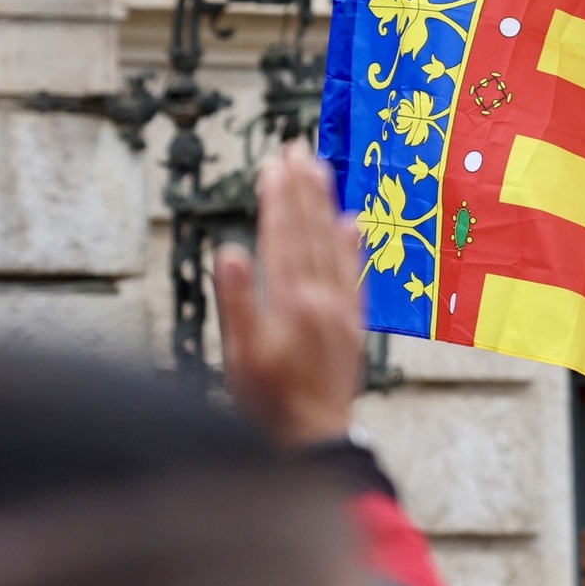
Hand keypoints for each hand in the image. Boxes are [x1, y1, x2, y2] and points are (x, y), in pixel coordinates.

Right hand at [213, 141, 365, 448]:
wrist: (315, 437)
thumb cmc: (268, 401)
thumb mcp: (240, 355)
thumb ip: (238, 302)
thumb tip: (230, 251)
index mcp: (291, 301)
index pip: (283, 236)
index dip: (278, 199)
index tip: (274, 165)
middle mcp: (321, 297)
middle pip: (310, 231)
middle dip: (302, 188)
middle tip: (297, 148)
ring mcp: (341, 309)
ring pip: (332, 245)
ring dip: (324, 205)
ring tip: (320, 170)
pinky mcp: (353, 324)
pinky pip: (354, 274)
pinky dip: (351, 246)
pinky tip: (351, 224)